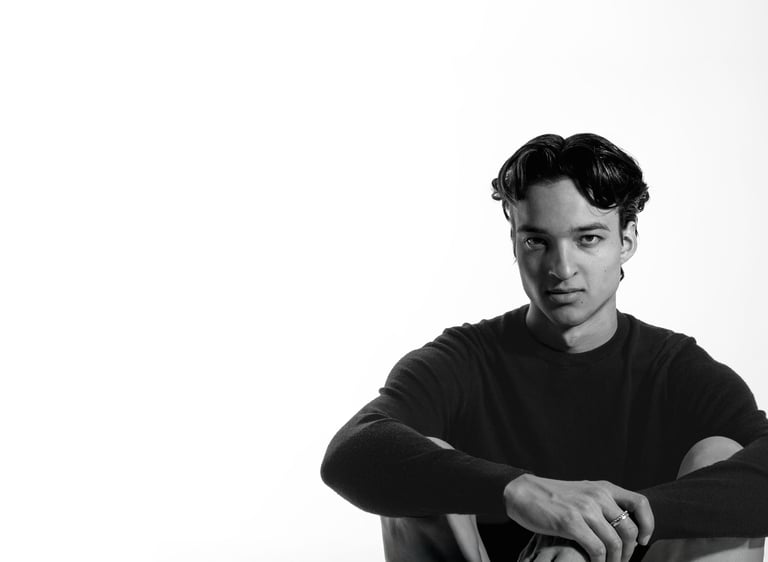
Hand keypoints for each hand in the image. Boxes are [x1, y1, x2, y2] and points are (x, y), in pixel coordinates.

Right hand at [503, 474, 652, 561]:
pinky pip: (597, 549)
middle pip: (629, 530)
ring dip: (615, 561)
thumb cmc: (551, 497)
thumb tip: (621, 526)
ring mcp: (584, 508)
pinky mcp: (570, 522)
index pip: (640, 503)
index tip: (642, 540)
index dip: (648, 524)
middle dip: (628, 553)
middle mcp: (597, 495)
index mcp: (603, 487)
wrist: (522, 493)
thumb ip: (601, 503)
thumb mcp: (581, 493)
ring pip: (615, 543)